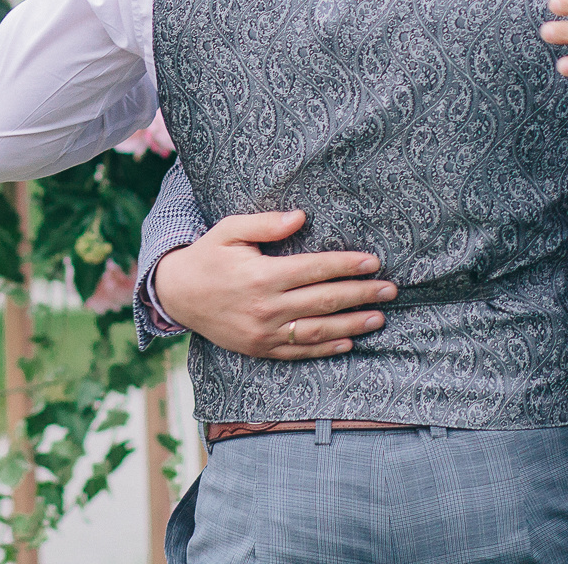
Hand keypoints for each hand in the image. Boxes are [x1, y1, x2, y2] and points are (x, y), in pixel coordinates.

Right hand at [151, 209, 397, 359]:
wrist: (177, 295)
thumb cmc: (207, 256)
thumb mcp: (229, 231)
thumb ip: (265, 224)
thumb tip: (301, 217)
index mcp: (262, 276)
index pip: (315, 269)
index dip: (346, 265)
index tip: (373, 261)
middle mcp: (267, 307)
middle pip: (324, 300)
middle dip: (361, 294)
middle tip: (390, 289)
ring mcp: (264, 332)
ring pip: (318, 330)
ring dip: (353, 325)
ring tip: (380, 318)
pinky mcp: (261, 348)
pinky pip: (300, 352)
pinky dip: (327, 349)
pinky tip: (349, 342)